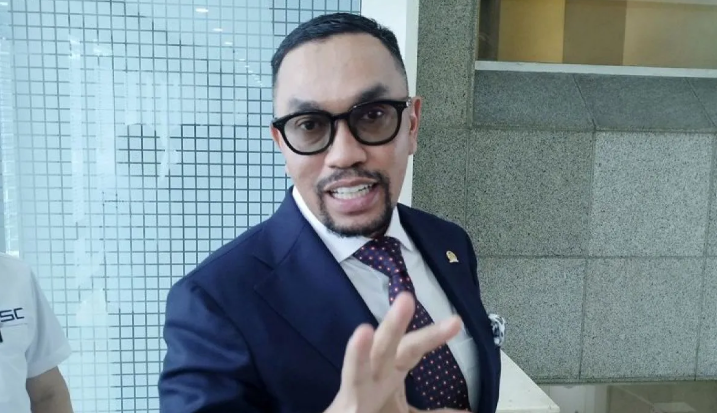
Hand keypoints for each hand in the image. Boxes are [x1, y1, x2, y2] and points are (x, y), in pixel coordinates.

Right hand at [325, 292, 463, 412]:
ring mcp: (355, 390)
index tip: (456, 322)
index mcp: (391, 371)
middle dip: (394, 325)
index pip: (412, 350)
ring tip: (363, 331)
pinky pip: (349, 397)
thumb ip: (435, 412)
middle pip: (384, 348)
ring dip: (358, 351)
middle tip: (406, 298)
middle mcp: (373, 375)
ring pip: (357, 370)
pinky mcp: (347, 407)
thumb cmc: (377, 408)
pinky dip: (347, 382)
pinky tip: (349, 389)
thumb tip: (468, 412)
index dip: (432, 336)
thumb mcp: (407, 411)